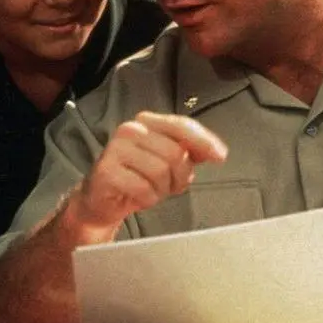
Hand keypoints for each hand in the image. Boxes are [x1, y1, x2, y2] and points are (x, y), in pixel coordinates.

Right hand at [73, 112, 227, 230]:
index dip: (204, 141)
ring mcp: (116, 150)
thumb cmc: (138, 178)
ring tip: (152, 189)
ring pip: (160, 171)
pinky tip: (139, 196)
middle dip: (180, 175)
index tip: (220, 156)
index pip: (181, 125)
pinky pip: (143, 188)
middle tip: (171, 185)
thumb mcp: (168, 162)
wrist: (102, 200)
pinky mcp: (107, 172)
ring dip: (162, 189)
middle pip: (175, 153)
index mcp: (146, 122)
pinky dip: (148, 199)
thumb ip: (191, 151)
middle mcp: (130, 130)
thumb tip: (216, 152)